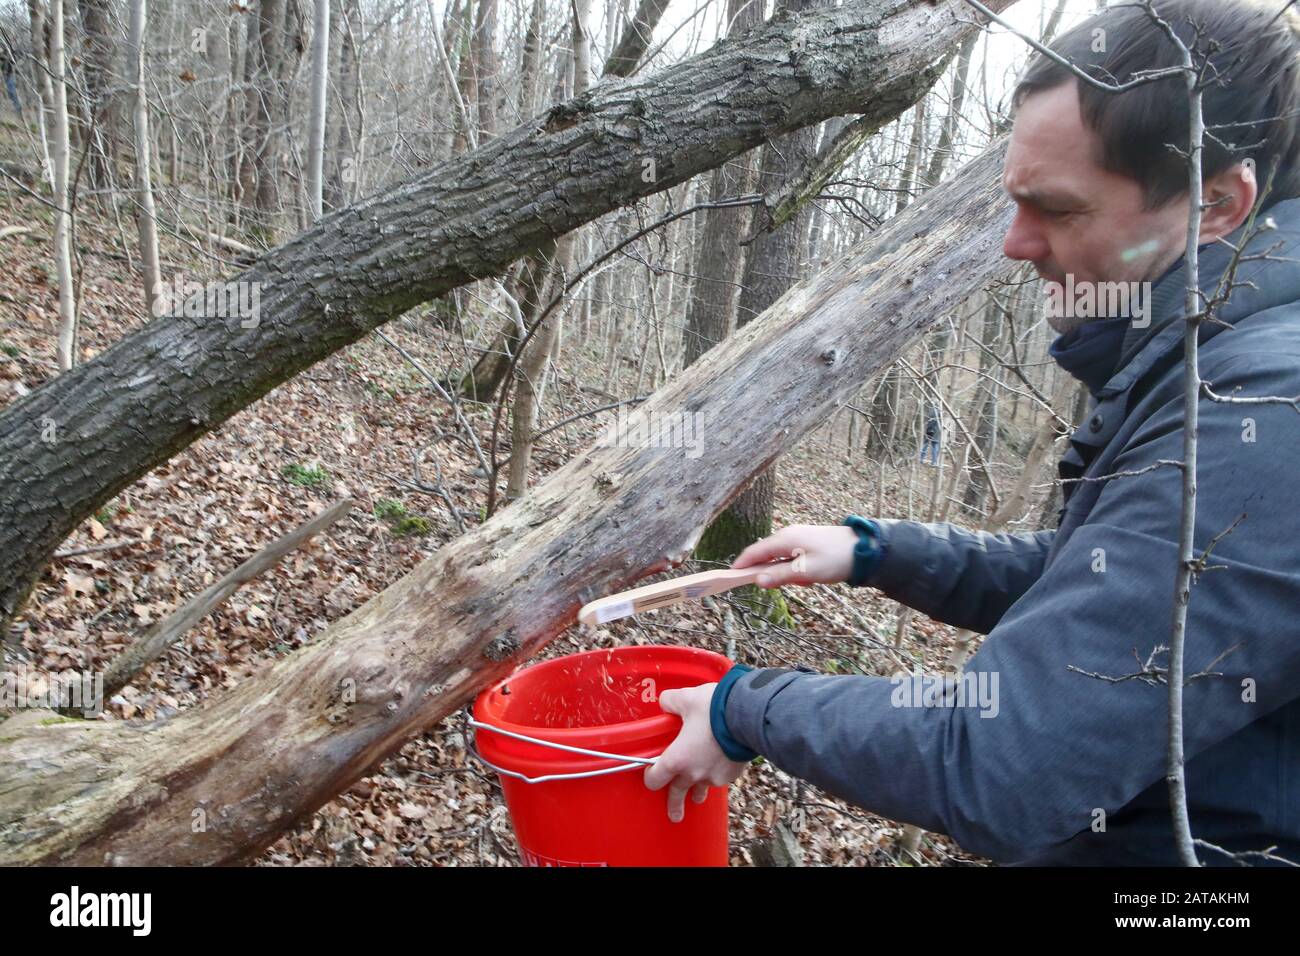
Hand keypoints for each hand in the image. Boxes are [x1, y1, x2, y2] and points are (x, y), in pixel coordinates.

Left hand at [644, 683, 748, 821]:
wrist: (747, 716)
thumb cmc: (713, 708)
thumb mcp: (686, 698)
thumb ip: (671, 702)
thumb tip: (665, 702)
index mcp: (676, 760)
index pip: (655, 780)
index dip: (650, 776)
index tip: (652, 773)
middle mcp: (693, 774)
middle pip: (677, 794)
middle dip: (674, 805)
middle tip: (674, 815)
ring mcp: (713, 777)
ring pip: (701, 789)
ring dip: (697, 792)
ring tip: (697, 797)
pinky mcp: (731, 775)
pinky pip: (719, 778)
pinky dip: (717, 773)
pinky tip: (719, 763)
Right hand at [732, 524, 857, 587]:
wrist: (865, 549)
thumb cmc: (835, 559)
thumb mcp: (806, 571)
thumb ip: (780, 576)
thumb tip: (757, 581)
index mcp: (784, 539)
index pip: (753, 552)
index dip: (741, 565)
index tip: (730, 578)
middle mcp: (788, 535)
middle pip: (766, 556)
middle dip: (771, 574)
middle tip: (787, 585)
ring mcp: (798, 538)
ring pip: (780, 560)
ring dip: (788, 574)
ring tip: (807, 580)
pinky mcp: (807, 543)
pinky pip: (792, 559)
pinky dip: (797, 570)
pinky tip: (813, 576)